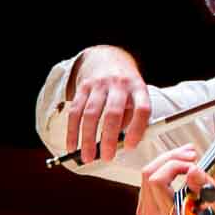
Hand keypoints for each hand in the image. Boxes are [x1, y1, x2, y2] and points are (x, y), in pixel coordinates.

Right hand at [63, 46, 150, 163]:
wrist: (106, 57)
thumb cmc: (124, 85)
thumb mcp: (136, 95)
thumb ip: (132, 117)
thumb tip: (122, 144)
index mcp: (138, 87)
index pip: (142, 109)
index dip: (137, 129)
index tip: (130, 146)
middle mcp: (119, 84)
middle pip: (113, 113)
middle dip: (109, 138)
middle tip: (107, 157)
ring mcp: (99, 85)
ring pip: (90, 114)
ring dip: (88, 138)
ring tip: (87, 156)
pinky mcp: (82, 88)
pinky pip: (75, 112)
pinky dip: (72, 131)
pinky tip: (72, 145)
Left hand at [136, 148, 214, 214]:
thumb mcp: (214, 210)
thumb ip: (203, 188)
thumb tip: (193, 170)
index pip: (157, 181)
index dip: (174, 166)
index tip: (193, 163)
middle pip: (149, 174)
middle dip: (171, 158)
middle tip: (191, 153)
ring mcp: (146, 212)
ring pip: (147, 175)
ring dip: (168, 161)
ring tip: (188, 156)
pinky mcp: (146, 207)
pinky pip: (149, 181)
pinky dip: (164, 170)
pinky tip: (180, 166)